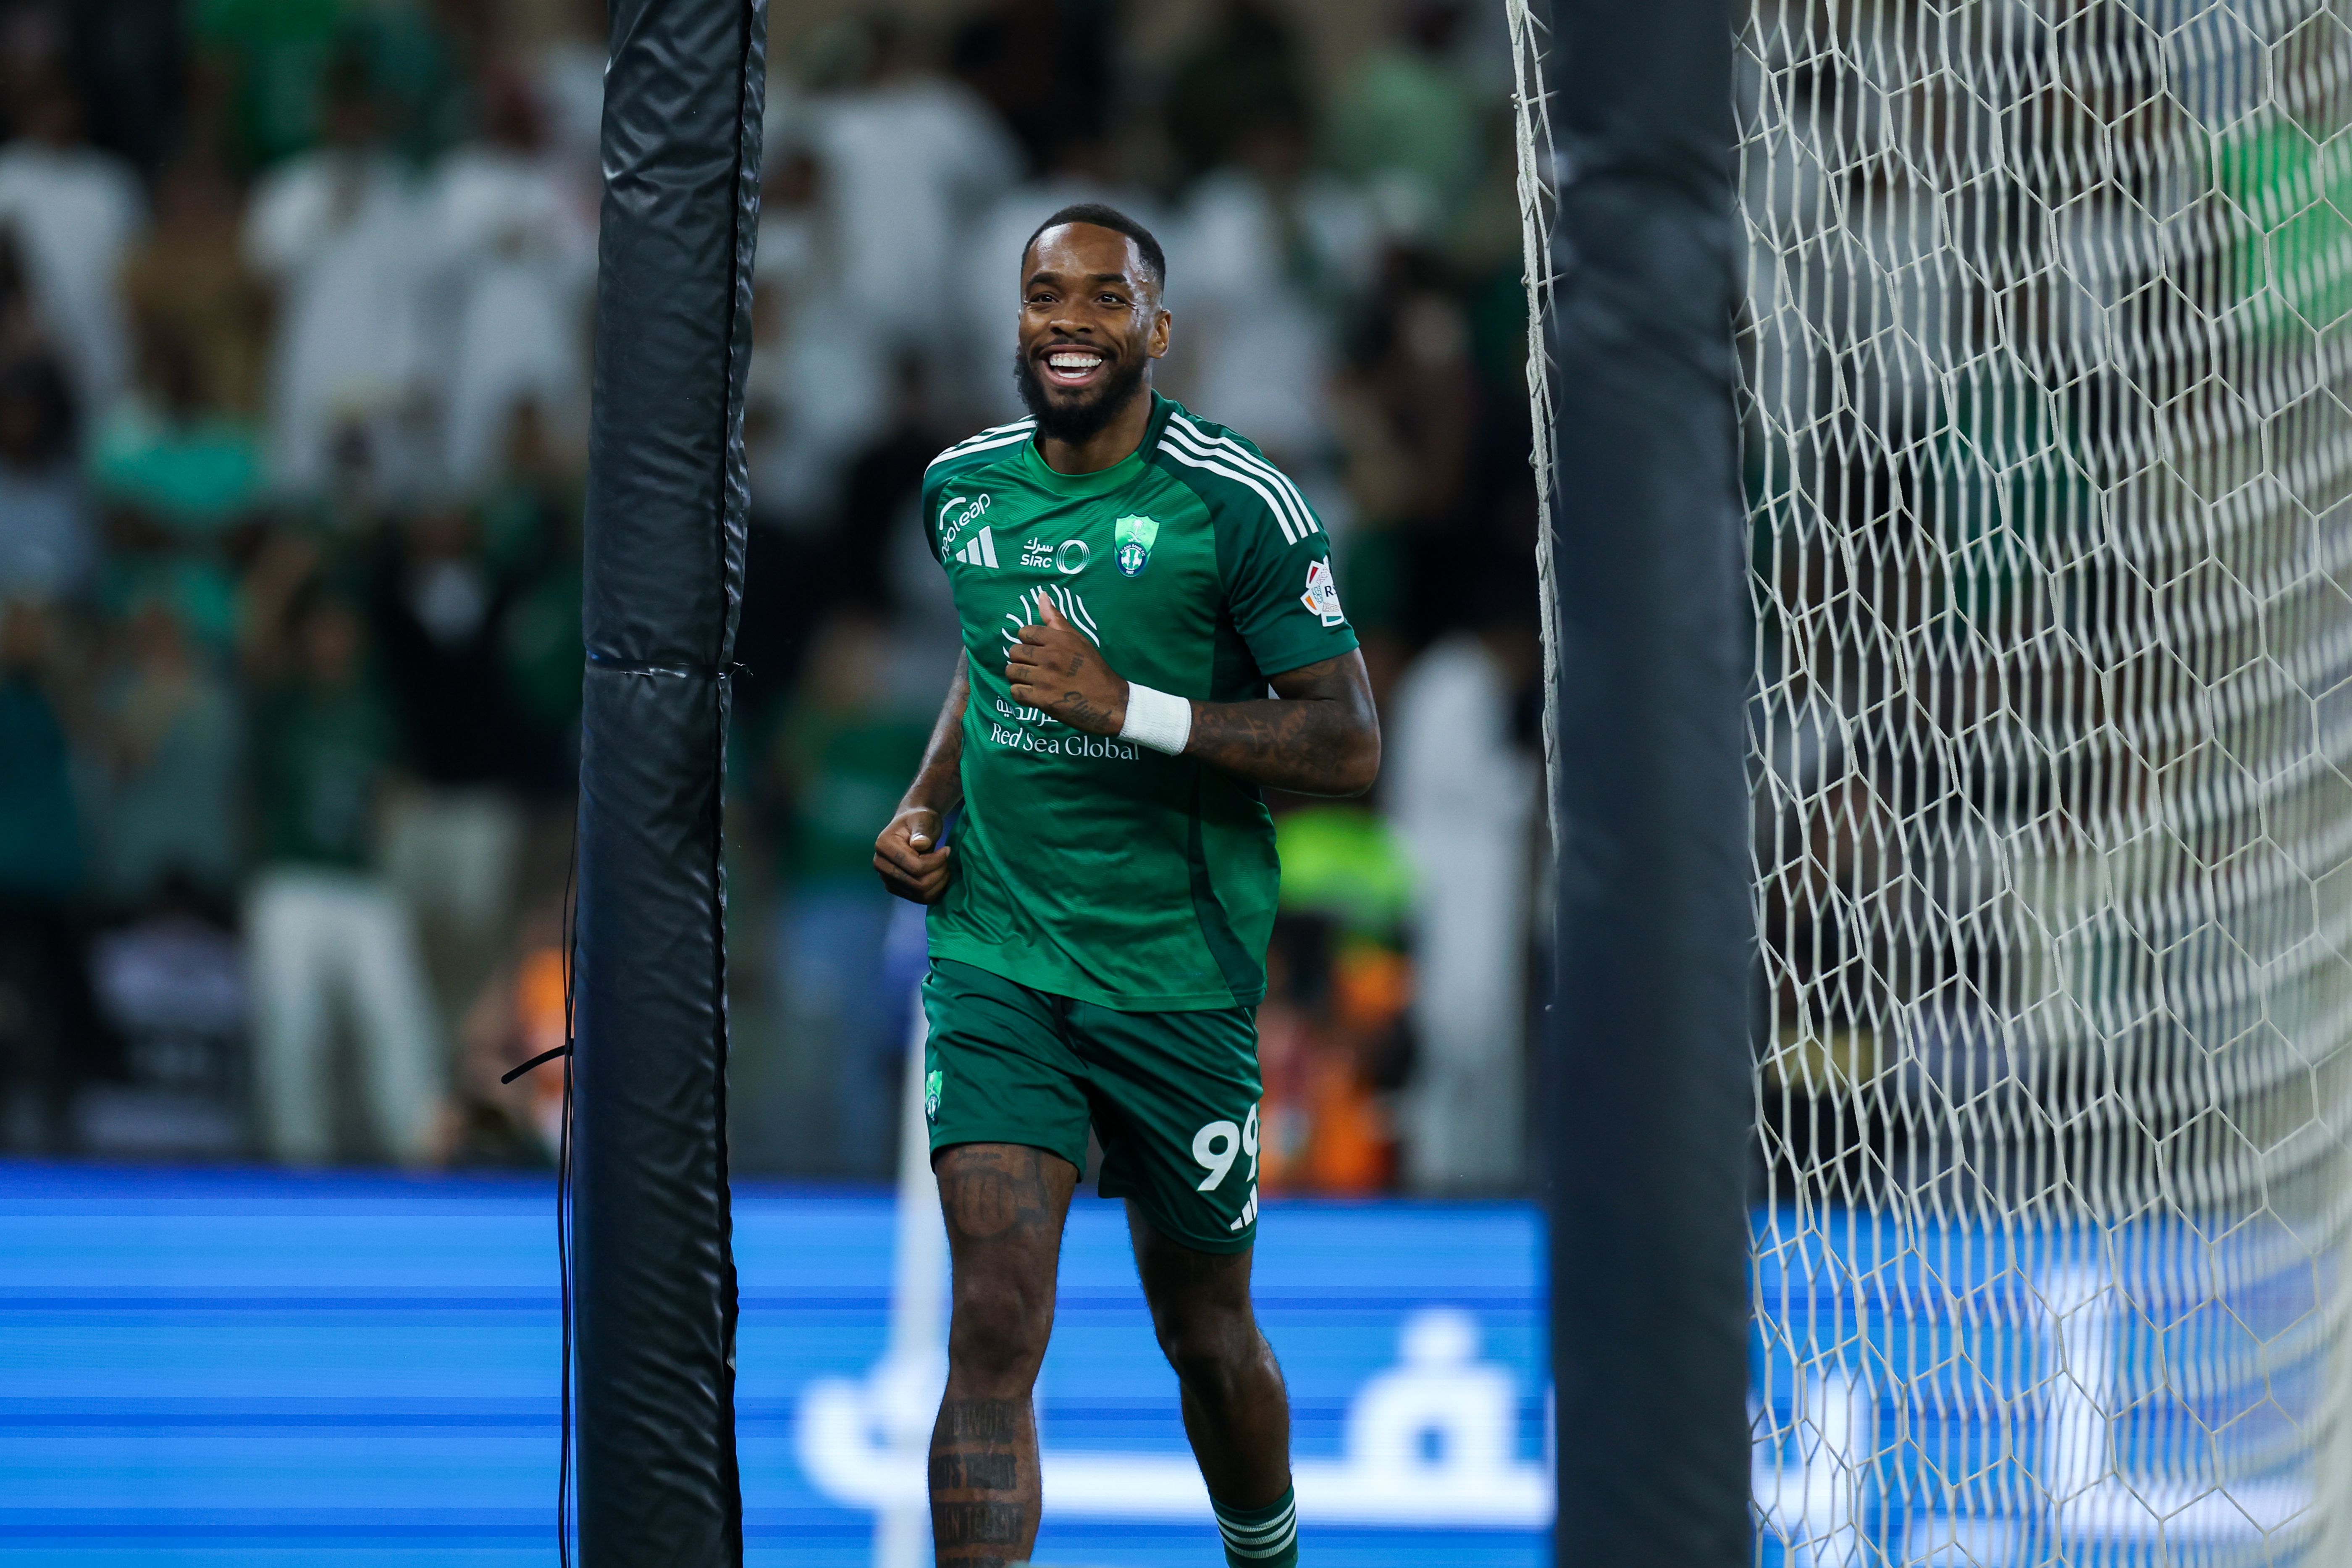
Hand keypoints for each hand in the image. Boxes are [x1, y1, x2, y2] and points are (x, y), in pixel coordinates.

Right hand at [874, 806, 952, 903]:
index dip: (936, 861)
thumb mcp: (923, 818)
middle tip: (947, 861)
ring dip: (938, 883)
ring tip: (944, 868)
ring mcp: (886, 879)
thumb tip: (919, 844)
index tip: (947, 850)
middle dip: (938, 874)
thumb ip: (922, 830)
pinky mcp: (895, 887)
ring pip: (919, 894)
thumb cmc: (919, 820)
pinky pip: (919, 898)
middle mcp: (880, 865)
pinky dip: (934, 890)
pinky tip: (940, 876)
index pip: (915, 866)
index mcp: (883, 846)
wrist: (912, 826)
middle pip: (916, 883)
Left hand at [1006, 594, 1127, 735]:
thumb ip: (1056, 619)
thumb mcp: (1079, 640)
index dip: (1028, 642)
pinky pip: (1015, 692)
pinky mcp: (1042, 700)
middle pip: (1014, 652)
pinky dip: (1021, 694)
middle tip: (1033, 667)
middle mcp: (1050, 657)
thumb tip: (1041, 595)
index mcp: (1059, 640)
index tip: (1037, 651)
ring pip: (1012, 672)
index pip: (1024, 632)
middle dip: (1021, 660)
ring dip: (1019, 677)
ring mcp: (1045, 679)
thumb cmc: (1094, 669)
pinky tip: (1033, 694)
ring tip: (1032, 680)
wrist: (1110, 701)